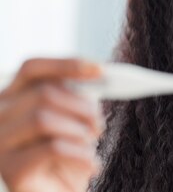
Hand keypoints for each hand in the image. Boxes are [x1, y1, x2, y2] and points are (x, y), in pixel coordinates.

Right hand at [0, 58, 103, 191]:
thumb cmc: (67, 156)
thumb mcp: (74, 119)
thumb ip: (78, 94)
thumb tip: (100, 73)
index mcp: (12, 98)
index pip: (32, 68)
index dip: (66, 65)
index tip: (101, 71)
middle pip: (43, 93)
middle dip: (82, 107)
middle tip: (98, 126)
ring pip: (43, 118)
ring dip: (79, 131)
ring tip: (90, 146)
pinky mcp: (10, 170)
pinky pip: (52, 148)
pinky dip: (81, 155)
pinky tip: (91, 165)